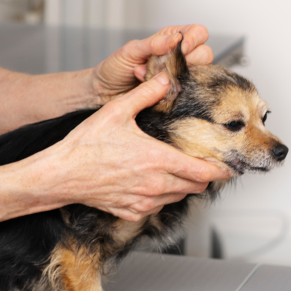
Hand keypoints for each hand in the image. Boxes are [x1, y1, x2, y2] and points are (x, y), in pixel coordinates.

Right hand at [45, 72, 230, 221]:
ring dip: (183, 185)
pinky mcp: (132, 211)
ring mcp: (144, 201)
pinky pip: (158, 207)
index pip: (203, 172)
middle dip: (203, 176)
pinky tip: (152, 181)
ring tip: (177, 170)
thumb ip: (146, 94)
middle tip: (204, 163)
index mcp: (157, 159)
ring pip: (179, 197)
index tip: (228, 165)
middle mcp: (155, 185)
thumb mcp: (116, 111)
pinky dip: (161, 196)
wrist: (61, 174)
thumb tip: (166, 79)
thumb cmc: (85, 145)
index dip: (221, 170)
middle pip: (196, 186)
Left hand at [90, 24, 213, 104]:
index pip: (198, 33)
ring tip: (151, 77)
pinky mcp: (175, 95)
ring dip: (176, 76)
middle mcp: (179, 57)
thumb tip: (175, 39)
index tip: (182, 48)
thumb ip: (153, 44)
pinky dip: (170, 91)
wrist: (104, 91)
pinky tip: (154, 89)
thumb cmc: (115, 68)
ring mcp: (179, 76)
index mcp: (170, 39)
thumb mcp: (131, 50)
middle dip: (187, 60)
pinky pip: (187, 93)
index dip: (194, 39)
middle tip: (164, 65)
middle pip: (205, 54)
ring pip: (200, 75)